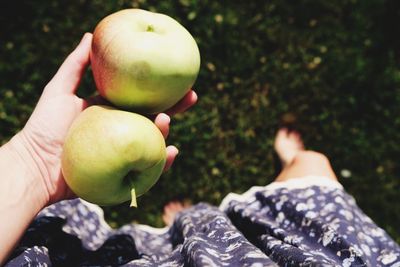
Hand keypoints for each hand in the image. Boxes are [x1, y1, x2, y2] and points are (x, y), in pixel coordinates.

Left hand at [11, 33, 196, 205]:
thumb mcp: (58, 91)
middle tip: (191, 96)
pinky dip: (163, 162)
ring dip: (166, 131)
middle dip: (175, 107)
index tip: (175, 77)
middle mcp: (122, 128)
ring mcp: (125, 150)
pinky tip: (171, 153)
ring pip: (153, 140)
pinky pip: (149, 168)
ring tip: (166, 121)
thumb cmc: (45, 127)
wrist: (36, 165)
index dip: (158, 88)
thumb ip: (74, 65)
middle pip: (153, 116)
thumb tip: (90, 37)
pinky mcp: (125, 172)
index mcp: (112, 110)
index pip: (140, 97)